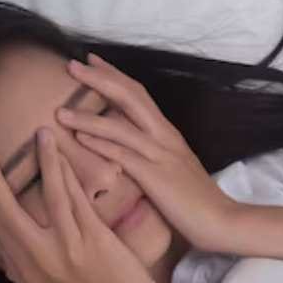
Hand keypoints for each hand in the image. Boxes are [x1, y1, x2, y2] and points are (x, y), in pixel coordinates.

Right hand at [0, 127, 163, 282]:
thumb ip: (21, 273)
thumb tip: (0, 253)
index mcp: (25, 272)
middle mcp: (39, 260)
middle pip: (7, 213)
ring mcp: (66, 248)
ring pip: (49, 196)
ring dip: (43, 161)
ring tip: (40, 133)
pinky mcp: (93, 239)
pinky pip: (77, 200)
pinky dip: (69, 175)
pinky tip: (64, 154)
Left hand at [57, 53, 239, 252]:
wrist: (222, 221)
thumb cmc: (197, 202)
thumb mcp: (173, 170)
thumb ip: (153, 157)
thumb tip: (129, 153)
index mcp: (167, 133)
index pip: (138, 94)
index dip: (113, 75)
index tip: (91, 61)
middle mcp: (164, 136)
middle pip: (129, 96)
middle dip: (98, 78)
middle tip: (71, 65)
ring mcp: (160, 155)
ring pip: (120, 126)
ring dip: (87, 117)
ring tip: (60, 111)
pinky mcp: (156, 177)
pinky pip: (124, 156)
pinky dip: (100, 144)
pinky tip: (80, 139)